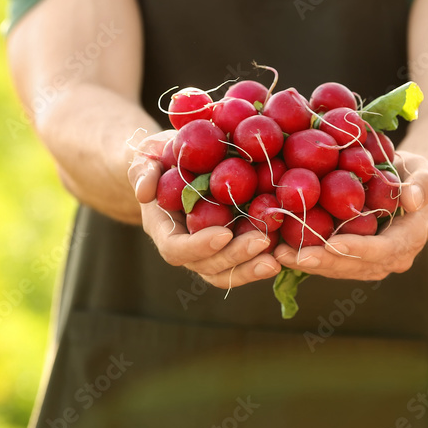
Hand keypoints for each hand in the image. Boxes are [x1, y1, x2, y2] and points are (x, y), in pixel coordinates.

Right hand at [127, 130, 280, 288]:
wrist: (180, 162)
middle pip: (207, 266)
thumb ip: (143, 169)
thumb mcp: (147, 154)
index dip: (198, 246)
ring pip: (227, 273)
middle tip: (262, 241)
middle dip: (235, 257)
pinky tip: (284, 251)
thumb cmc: (161, 155)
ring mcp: (209, 251)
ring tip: (276, 259)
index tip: (223, 233)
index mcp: (163, 228)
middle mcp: (186, 247)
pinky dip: (262, 259)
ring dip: (251, 268)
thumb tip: (144, 192)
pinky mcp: (230, 245)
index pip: (176, 249)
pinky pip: (244, 262)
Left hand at [274, 151, 427, 280]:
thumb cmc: (414, 176)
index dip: (358, 249)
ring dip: (307, 264)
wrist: (408, 190)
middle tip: (292, 255)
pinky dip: (305, 258)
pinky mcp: (352, 260)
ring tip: (276, 254)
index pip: (383, 250)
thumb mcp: (424, 172)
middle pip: (354, 266)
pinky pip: (329, 263)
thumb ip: (424, 184)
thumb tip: (412, 199)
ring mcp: (370, 264)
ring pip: (337, 269)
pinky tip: (279, 249)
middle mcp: (390, 260)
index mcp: (409, 240)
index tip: (332, 244)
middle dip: (323, 262)